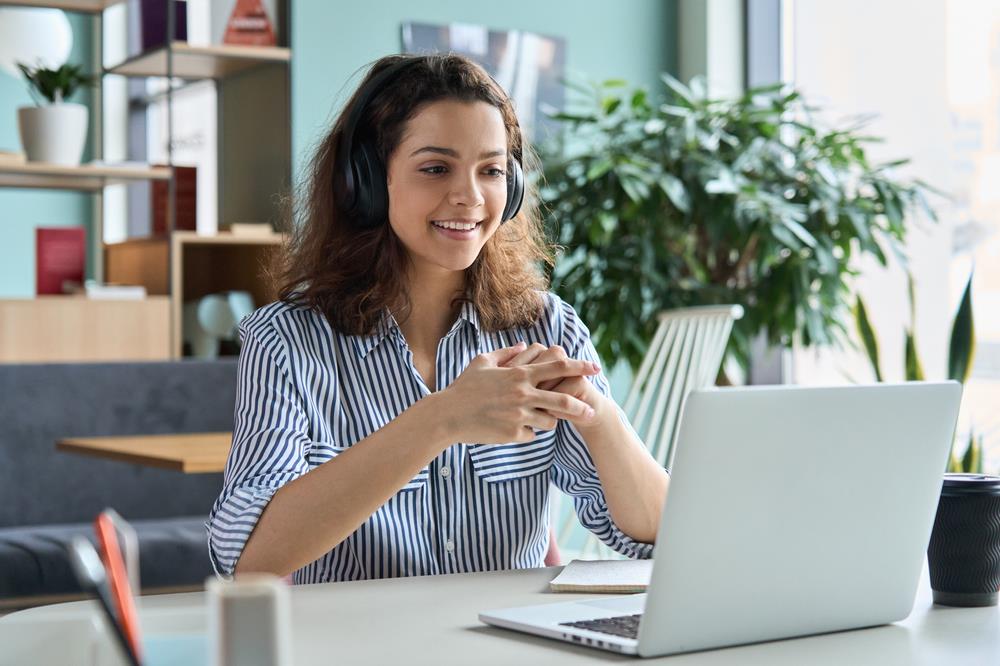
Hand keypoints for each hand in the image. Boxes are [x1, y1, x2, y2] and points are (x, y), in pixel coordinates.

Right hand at [439, 342, 599, 443]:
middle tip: (591, 409)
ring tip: (538, 419)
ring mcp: (519, 416)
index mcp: (518, 374)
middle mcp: (523, 394)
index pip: (557, 367)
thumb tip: (523, 345)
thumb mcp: (482, 363)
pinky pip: (531, 435)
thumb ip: (506, 353)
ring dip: (549, 421)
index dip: (579, 367)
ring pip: (550, 422)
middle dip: (581, 405)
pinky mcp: (514, 434)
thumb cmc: (464, 387)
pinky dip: (526, 433)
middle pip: (563, 399)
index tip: (595, 368)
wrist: (448, 416)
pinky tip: (512, 429)